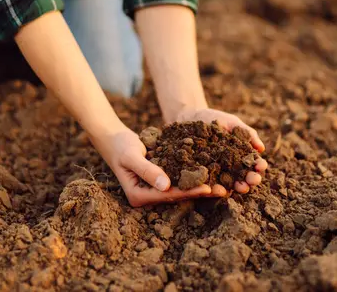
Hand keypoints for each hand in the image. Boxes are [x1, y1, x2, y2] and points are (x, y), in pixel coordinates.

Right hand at [89, 125, 226, 206]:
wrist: (114, 139)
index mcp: (138, 196)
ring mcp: (154, 190)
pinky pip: (179, 180)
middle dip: (199, 192)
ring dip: (200, 186)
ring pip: (180, 189)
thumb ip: (147, 170)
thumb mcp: (132, 156)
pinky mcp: (160, 181)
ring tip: (222, 185)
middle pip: (177, 195)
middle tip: (222, 190)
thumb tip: (166, 186)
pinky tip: (212, 174)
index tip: (207, 187)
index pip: (168, 195)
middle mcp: (147, 197)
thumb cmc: (120, 146)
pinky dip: (194, 177)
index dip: (188, 191)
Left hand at [174, 108, 268, 193]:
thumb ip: (247, 133)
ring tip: (242, 187)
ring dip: (238, 187)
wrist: (192, 118)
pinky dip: (217, 187)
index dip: (259, 165)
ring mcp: (218, 171)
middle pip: (245, 176)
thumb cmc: (215, 119)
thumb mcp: (232, 123)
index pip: (254, 163)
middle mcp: (232, 166)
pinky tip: (221, 189)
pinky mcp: (204, 174)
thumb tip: (261, 148)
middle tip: (254, 180)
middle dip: (252, 179)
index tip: (261, 165)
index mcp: (242, 154)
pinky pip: (211, 182)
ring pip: (231, 183)